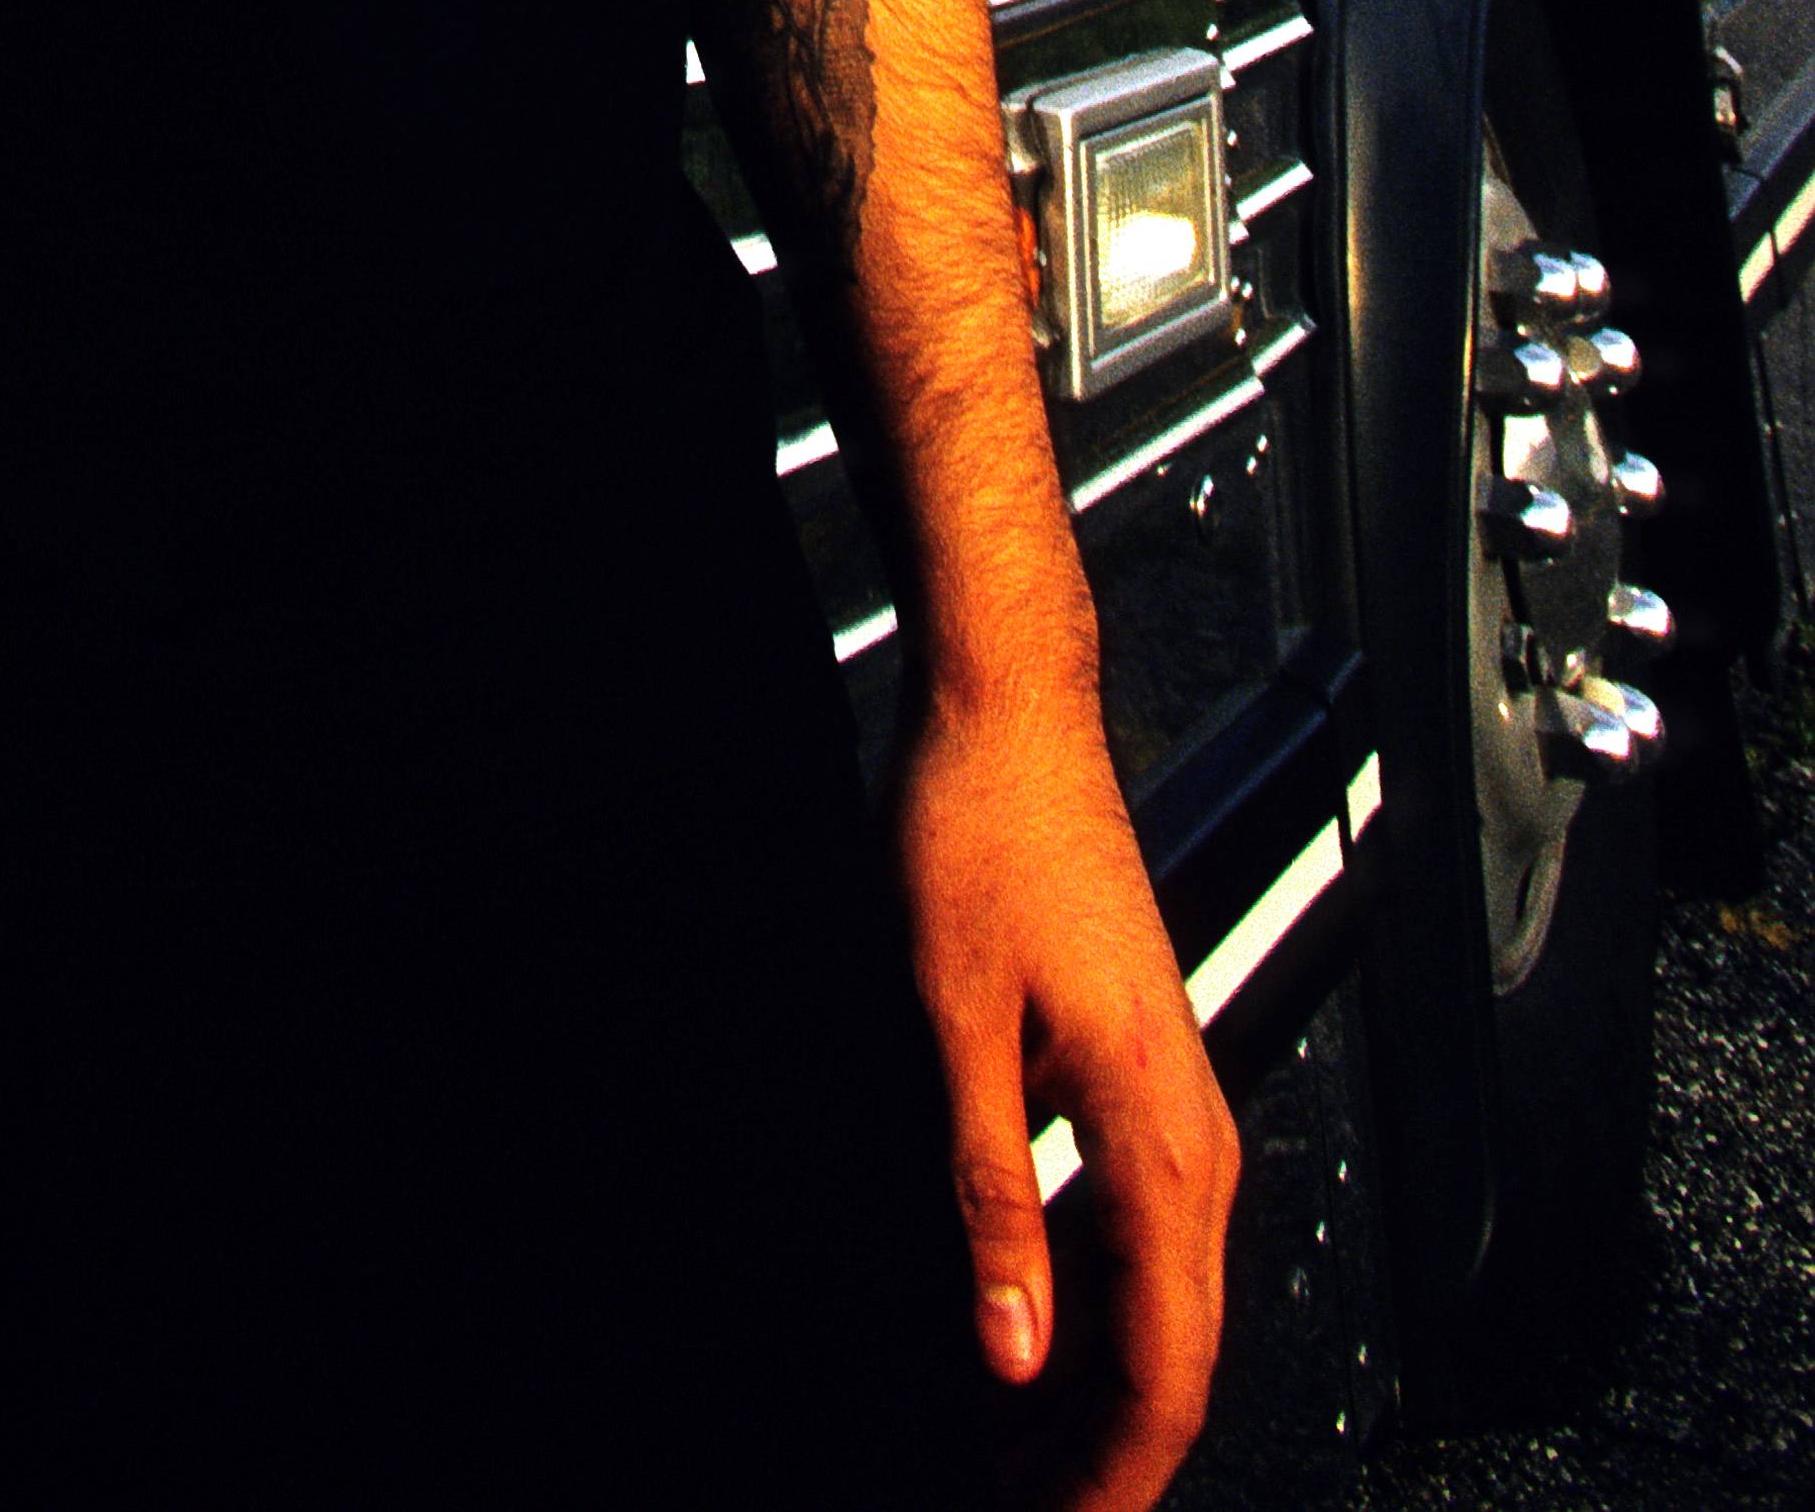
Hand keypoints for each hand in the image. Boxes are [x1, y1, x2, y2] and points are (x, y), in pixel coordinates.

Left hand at [894, 677, 1236, 1510]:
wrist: (1010, 712)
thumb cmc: (981, 830)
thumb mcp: (951, 1025)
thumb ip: (989, 1196)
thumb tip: (1013, 1350)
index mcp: (1161, 1135)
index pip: (1165, 1370)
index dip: (1110, 1481)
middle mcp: (1193, 1133)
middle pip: (1172, 1355)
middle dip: (1099, 1459)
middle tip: (1010, 1510)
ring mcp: (1175, 1107)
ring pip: (1158, 1304)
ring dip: (1091, 1395)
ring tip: (1005, 1458)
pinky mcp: (1141, 1082)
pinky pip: (1138, 1238)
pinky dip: (1090, 1312)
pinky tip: (1022, 1334)